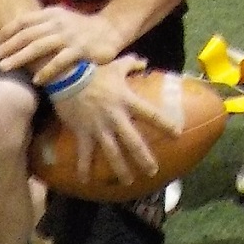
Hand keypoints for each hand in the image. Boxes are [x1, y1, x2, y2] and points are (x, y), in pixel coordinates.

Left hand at [0, 5, 125, 84]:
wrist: (111, 29)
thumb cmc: (81, 27)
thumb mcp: (61, 18)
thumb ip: (42, 23)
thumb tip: (15, 34)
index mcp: (52, 14)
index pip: (24, 20)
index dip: (7, 30)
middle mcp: (58, 23)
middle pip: (27, 34)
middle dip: (8, 46)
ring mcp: (69, 36)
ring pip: (39, 46)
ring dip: (20, 57)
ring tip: (5, 67)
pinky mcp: (80, 50)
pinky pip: (59, 61)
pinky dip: (46, 70)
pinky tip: (36, 80)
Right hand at [51, 55, 172, 185]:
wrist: (66, 77)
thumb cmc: (93, 71)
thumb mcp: (115, 66)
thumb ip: (132, 63)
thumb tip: (144, 62)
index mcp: (127, 101)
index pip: (151, 114)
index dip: (165, 124)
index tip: (177, 135)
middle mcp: (115, 117)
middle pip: (133, 142)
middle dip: (143, 158)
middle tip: (153, 172)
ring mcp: (98, 127)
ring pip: (112, 152)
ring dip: (120, 169)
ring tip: (129, 182)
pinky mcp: (82, 132)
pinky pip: (84, 153)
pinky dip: (84, 168)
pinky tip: (86, 182)